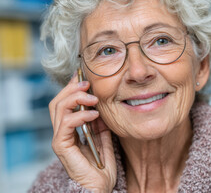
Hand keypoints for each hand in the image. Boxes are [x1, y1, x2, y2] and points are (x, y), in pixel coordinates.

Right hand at [49, 73, 116, 192]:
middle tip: (86, 82)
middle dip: (71, 88)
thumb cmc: (101, 167)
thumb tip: (102, 108)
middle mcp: (63, 131)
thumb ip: (101, 124)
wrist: (100, 187)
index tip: (84, 77)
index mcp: (72, 129)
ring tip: (93, 98)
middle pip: (58, 102)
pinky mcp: (62, 147)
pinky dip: (79, 115)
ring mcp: (61, 138)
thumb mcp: (105, 139)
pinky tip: (93, 114)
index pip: (65, 103)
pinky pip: (66, 125)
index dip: (72, 88)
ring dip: (75, 98)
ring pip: (58, 109)